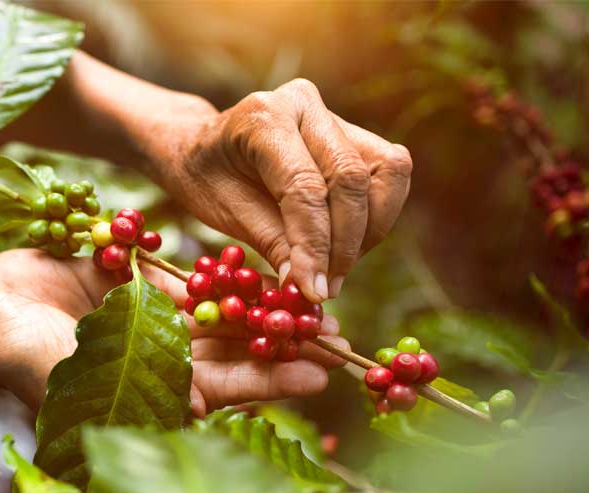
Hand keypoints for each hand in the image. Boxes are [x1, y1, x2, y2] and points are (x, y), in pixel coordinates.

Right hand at [0, 249, 346, 413]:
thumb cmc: (18, 355)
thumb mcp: (76, 379)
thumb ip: (136, 390)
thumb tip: (201, 409)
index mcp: (150, 394)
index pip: (223, 390)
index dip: (271, 382)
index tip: (320, 373)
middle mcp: (157, 362)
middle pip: (232, 353)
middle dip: (280, 345)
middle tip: (335, 335)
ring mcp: (147, 323)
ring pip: (217, 315)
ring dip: (261, 309)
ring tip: (310, 299)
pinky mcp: (135, 287)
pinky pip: (187, 281)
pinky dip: (221, 277)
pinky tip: (261, 268)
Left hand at [144, 78, 412, 301]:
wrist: (200, 148)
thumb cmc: (206, 179)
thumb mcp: (224, 213)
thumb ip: (271, 243)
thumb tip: (310, 288)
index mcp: (262, 117)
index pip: (304, 187)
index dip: (315, 245)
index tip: (313, 291)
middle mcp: (304, 105)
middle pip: (351, 178)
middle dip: (345, 244)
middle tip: (325, 288)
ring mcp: (333, 114)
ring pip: (386, 173)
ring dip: (369, 231)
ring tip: (334, 269)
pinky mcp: (355, 133)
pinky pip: (387, 175)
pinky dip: (375, 218)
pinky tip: (343, 247)